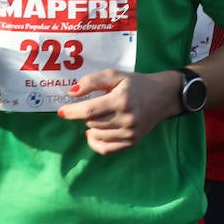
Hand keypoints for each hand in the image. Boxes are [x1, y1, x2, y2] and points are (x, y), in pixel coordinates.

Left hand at [58, 69, 178, 154]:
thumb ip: (92, 81)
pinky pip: (105, 149)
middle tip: (94, 104)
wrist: (163, 96)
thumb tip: (72, 94)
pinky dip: (95, 142)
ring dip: (91, 126)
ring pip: (96, 135)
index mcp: (121, 99)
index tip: (61, 112)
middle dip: (86, 114)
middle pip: (91, 122)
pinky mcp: (132, 141)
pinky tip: (93, 133)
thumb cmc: (136, 83)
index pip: (89, 110)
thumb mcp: (115, 75)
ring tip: (100, 115)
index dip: (72, 112)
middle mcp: (126, 118)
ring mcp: (130, 132)